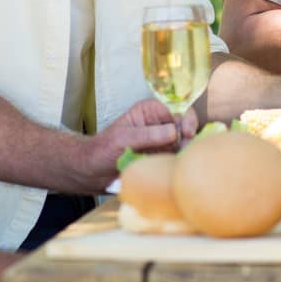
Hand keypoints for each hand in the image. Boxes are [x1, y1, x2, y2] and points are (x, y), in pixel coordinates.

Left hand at [82, 99, 196, 191]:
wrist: (92, 172)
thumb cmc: (102, 150)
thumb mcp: (123, 139)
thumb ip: (148, 135)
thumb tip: (175, 132)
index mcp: (151, 110)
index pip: (178, 109)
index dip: (186, 120)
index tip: (186, 134)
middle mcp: (159, 123)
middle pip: (186, 125)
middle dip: (188, 137)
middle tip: (184, 150)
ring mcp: (162, 141)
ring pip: (184, 142)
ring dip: (185, 151)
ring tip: (179, 160)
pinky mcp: (162, 157)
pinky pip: (177, 157)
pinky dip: (179, 161)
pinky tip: (176, 167)